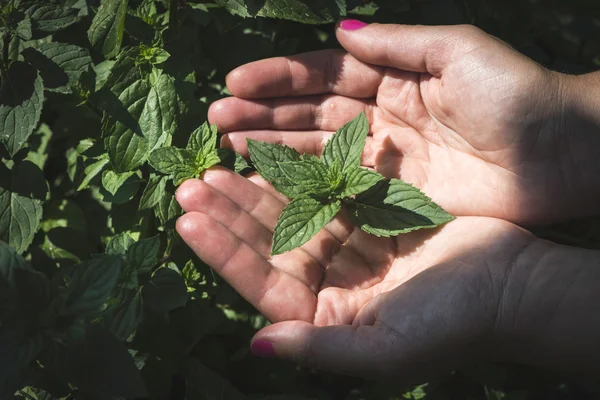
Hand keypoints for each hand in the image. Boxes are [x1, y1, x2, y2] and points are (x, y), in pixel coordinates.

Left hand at [175, 168, 535, 379]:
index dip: (224, 255)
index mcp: (325, 319)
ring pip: (288, 217)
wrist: (512, 286)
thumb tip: (256, 346)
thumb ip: (318, 350)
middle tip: (190, 185)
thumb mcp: (386, 350)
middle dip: (229, 217)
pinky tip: (267, 158)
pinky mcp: (368, 219)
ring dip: (253, 193)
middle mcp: (330, 285)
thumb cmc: (453, 324)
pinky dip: (295, 178)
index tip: (188, 223)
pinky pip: (322, 195)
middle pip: (267, 247)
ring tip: (217, 167)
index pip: (262, 286)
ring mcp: (348, 249)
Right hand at [208, 23, 576, 224]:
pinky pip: (340, 186)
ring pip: (317, 149)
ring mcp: (385, 157)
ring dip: (273, 146)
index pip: (323, 74)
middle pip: (310, 112)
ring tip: (230, 145)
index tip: (234, 81)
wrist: (562, 156)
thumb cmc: (516, 95)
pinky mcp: (393, 195)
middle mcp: (381, 114)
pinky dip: (304, 183)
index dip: (279, 77)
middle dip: (263, 113)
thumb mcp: (458, 53)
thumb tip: (341, 32)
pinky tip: (270, 181)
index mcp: (394, 76)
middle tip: (216, 118)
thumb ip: (400, 45)